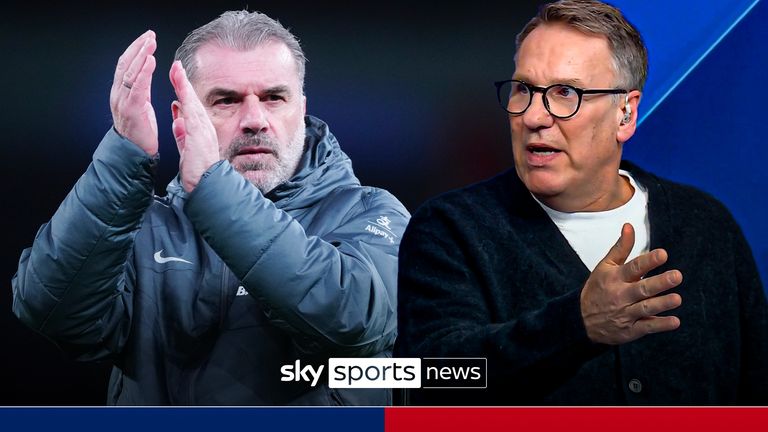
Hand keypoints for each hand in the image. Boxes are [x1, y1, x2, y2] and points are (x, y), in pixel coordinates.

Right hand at [110, 30, 157, 154]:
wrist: (135, 153)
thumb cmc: (140, 132)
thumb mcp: (141, 105)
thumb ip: (142, 90)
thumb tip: (146, 74)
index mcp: (121, 93)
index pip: (125, 65)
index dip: (135, 50)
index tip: (147, 38)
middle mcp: (118, 94)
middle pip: (125, 64)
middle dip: (138, 47)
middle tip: (150, 35)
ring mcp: (123, 101)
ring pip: (130, 72)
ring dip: (141, 54)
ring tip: (151, 42)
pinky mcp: (132, 109)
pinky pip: (137, 87)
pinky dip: (144, 71)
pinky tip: (151, 59)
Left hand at [169, 61, 219, 192]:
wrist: (206, 184)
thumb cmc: (198, 171)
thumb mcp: (186, 149)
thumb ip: (182, 135)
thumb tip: (177, 121)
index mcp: (199, 130)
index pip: (190, 106)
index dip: (182, 91)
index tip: (176, 77)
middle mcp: (203, 126)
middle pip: (191, 99)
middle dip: (183, 81)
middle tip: (176, 65)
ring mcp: (203, 129)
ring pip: (192, 101)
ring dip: (183, 84)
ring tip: (176, 69)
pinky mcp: (199, 133)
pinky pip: (191, 111)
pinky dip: (186, 98)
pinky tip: (180, 88)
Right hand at [580, 223, 682, 344]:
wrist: (581, 320)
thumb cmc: (597, 289)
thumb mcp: (604, 266)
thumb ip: (620, 248)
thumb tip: (629, 226)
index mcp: (615, 278)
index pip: (633, 268)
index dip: (648, 261)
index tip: (663, 254)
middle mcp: (620, 295)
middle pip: (642, 289)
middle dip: (659, 283)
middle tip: (677, 276)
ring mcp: (625, 314)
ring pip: (645, 308)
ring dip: (661, 304)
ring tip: (677, 299)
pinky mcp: (630, 330)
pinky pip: (646, 327)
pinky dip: (660, 325)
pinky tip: (675, 321)